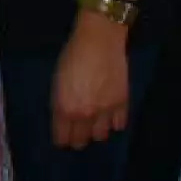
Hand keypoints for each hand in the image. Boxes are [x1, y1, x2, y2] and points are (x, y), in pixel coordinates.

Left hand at [52, 9, 130, 148]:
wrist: (99, 40)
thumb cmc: (72, 54)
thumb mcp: (57, 80)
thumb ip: (60, 102)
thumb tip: (63, 117)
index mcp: (65, 107)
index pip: (62, 136)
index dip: (61, 139)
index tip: (61, 139)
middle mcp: (85, 114)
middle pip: (82, 140)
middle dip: (78, 138)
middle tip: (76, 132)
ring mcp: (106, 111)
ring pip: (101, 135)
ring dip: (96, 131)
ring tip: (93, 123)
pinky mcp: (123, 104)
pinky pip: (119, 124)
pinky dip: (113, 122)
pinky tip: (109, 115)